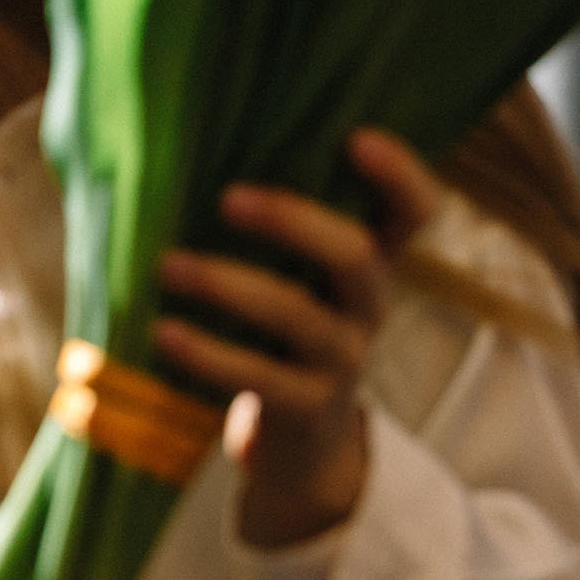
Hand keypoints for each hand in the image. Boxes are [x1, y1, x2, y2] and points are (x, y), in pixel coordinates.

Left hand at [150, 129, 444, 548]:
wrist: (304, 443)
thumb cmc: (284, 329)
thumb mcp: (299, 276)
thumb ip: (276, 227)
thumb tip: (187, 150)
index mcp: (373, 260)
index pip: (415, 212)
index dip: (399, 175)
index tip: (356, 137)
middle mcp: (369, 305)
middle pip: (357, 256)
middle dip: (293, 221)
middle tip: (229, 199)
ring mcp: (344, 358)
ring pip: (296, 314)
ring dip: (227, 285)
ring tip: (169, 266)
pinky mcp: (307, 406)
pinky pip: (259, 376)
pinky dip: (208, 353)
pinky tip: (165, 332)